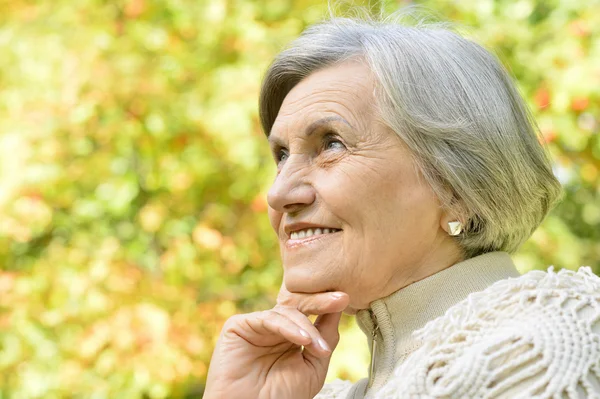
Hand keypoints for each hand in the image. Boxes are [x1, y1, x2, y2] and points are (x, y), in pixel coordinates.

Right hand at [203, 283, 349, 398]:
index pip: (309, 311)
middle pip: (298, 305)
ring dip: (307, 327)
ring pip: (285, 311)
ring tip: (320, 347)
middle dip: (320, 301)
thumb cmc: (281, 397)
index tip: (345, 299)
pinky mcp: (238, 326)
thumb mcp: (313, 366)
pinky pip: (268, 319)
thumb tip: (338, 306)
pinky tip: (304, 340)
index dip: (326, 304)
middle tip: (340, 299)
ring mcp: (256, 325)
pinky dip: (288, 327)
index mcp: (290, 334)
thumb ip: (325, 336)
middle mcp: (273, 327)